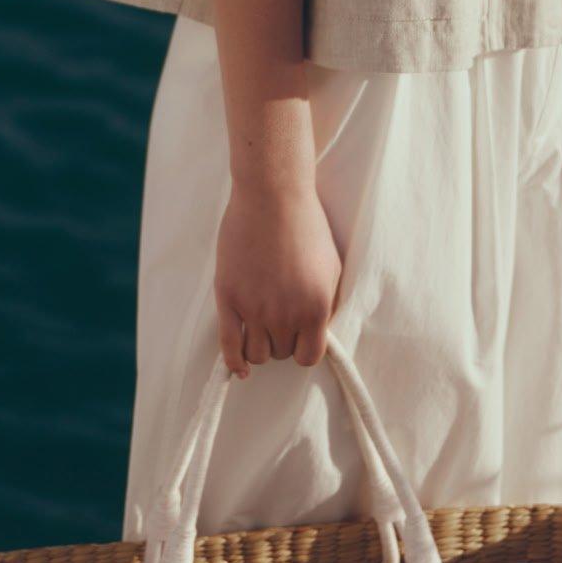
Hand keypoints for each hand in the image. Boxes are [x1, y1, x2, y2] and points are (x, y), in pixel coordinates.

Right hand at [214, 180, 341, 376]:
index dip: (304, 349)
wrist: (272, 195)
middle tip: (279, 317)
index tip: (300, 337)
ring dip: (260, 346)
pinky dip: (234, 361)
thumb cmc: (306, 225)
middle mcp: (285, 314)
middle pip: (282, 353)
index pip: (309, 356)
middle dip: (283, 340)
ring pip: (257, 354)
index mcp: (315, 307)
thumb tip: (319, 331)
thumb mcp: (333, 266)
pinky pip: (229, 345)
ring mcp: (254, 308)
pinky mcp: (229, 297)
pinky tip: (239, 367)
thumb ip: (328, 303)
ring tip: (261, 328)